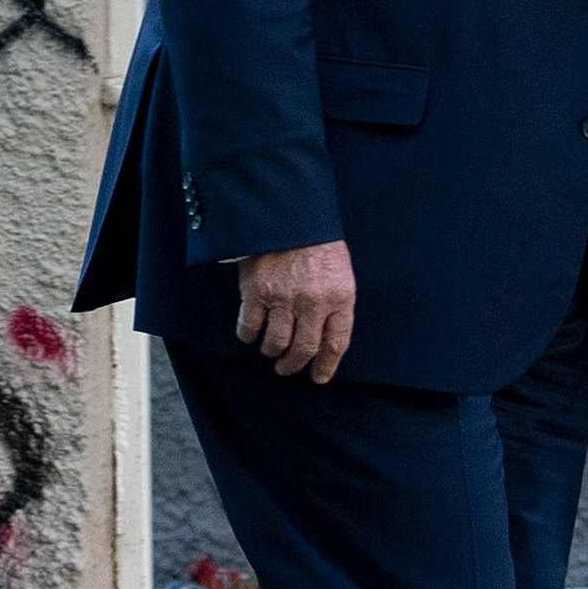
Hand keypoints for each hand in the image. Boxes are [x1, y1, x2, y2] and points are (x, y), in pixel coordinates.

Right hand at [234, 239, 357, 383]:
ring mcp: (283, 298)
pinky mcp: (256, 292)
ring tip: (270, 350)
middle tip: (287, 368)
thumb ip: (334, 303)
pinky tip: (250, 334)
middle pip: (304, 349)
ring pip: (276, 343)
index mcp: (339, 296)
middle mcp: (312, 302)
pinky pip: (249, 326)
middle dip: (294, 364)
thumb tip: (323, 336)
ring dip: (272, 352)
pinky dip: (248, 335)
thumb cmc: (315, 240)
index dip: (326, 365)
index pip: (336, 343)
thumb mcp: (339, 271)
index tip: (318, 377)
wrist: (287, 212)